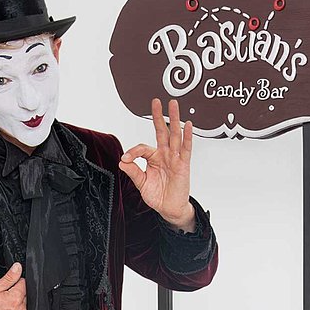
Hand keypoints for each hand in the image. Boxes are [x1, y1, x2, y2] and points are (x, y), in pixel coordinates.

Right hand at [0, 262, 26, 309]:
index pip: (23, 283)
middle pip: (25, 295)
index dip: (15, 283)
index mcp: (15, 298)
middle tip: (3, 299)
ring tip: (3, 308)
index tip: (7, 288)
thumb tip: (18, 267)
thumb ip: (9, 278)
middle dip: (16, 294)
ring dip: (17, 305)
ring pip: (24, 307)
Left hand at [119, 98, 195, 231]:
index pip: (143, 148)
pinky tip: (187, 125)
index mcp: (154, 158)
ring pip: (174, 135)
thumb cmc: (158, 195)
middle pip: (162, 131)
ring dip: (174, 119)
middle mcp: (165, 155)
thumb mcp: (141, 183)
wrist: (170, 208)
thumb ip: (133, 171)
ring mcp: (175, 158)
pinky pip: (186, 148)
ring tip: (173, 105)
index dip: (133, 152)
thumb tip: (122, 161)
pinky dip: (187, 136)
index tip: (125, 160)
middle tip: (156, 101)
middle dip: (159, 116)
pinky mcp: (183, 165)